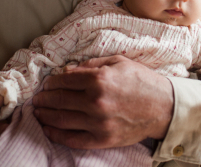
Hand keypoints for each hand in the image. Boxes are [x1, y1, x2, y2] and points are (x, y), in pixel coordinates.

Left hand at [32, 55, 173, 148]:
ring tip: (38, 113)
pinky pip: (72, 139)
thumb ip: (91, 65)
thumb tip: (68, 71)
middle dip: (43, 99)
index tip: (46, 83)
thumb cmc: (142, 81)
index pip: (64, 80)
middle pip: (58, 100)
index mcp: (99, 79)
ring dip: (45, 116)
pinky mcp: (102, 139)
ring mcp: (98, 122)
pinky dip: (56, 135)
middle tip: (37, 99)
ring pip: (60, 120)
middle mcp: (95, 101)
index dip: (51, 82)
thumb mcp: (118, 62)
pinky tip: (49, 130)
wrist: (163, 107)